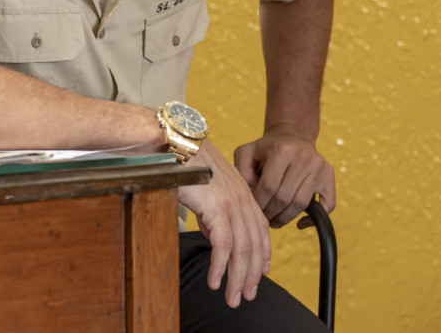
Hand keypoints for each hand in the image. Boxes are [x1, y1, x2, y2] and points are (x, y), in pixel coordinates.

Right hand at [177, 139, 271, 308]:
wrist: (177, 143)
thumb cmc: (186, 162)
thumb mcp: (208, 188)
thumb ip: (215, 210)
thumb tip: (213, 233)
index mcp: (243, 192)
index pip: (261, 229)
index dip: (263, 254)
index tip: (262, 273)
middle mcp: (243, 198)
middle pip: (254, 245)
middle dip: (252, 275)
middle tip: (247, 296)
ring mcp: (232, 203)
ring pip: (242, 250)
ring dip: (237, 278)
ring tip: (233, 297)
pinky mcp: (217, 208)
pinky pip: (223, 245)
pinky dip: (220, 267)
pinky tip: (215, 281)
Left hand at [234, 126, 335, 228]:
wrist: (292, 136)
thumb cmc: (266, 149)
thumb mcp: (247, 152)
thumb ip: (241, 171)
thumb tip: (251, 195)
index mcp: (282, 150)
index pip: (268, 186)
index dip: (259, 203)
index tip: (253, 210)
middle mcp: (304, 157)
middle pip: (284, 197)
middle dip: (271, 213)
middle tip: (263, 218)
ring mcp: (319, 166)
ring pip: (301, 204)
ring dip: (286, 218)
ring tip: (275, 221)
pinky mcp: (329, 175)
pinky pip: (327, 205)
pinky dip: (313, 219)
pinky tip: (299, 223)